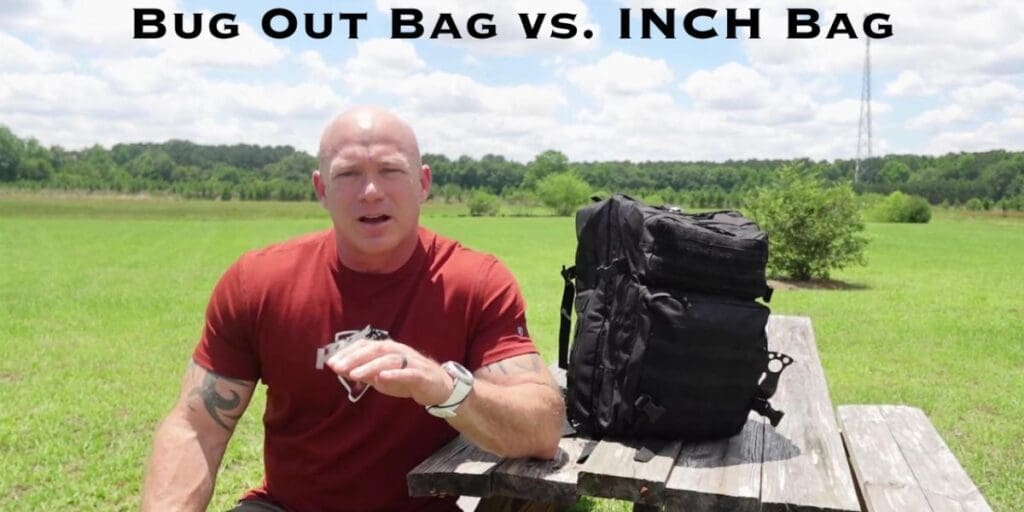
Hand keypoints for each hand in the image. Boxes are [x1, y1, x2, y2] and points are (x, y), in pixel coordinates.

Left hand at [326, 336, 453, 406]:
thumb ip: (366, 373)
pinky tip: (382, 377)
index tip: (331, 362)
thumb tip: (344, 371)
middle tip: (336, 367)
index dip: (347, 352)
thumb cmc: (408, 378)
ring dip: (369, 366)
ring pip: (388, 360)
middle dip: (354, 358)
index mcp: (388, 349)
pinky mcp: (421, 374)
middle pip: (374, 349)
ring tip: (353, 374)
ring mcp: (411, 362)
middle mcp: (398, 351)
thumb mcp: (382, 376)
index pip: (365, 346)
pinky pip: (407, 372)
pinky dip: (394, 374)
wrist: (438, 387)